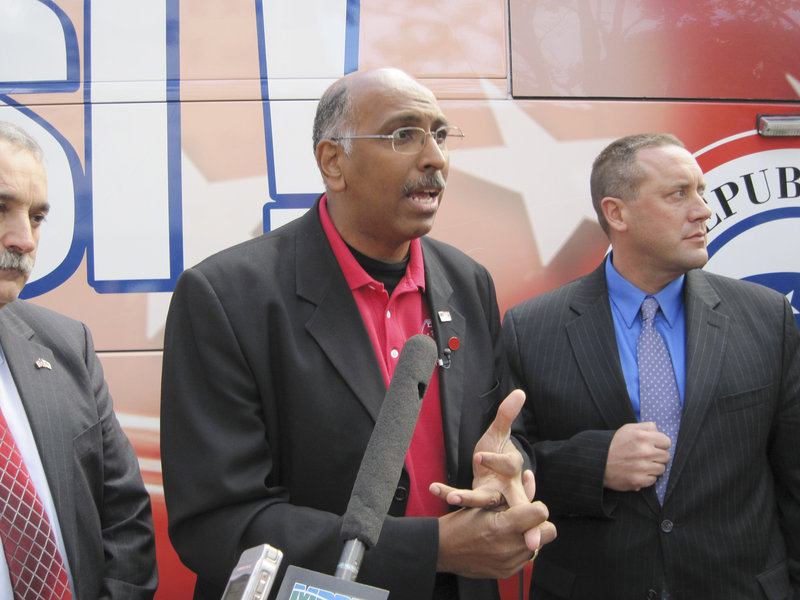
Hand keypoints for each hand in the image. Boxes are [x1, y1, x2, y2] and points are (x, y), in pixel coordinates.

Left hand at [429, 389, 538, 546]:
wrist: (495, 471)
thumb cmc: (500, 451)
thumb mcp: (500, 433)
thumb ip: (507, 414)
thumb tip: (520, 392)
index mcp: (514, 469)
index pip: (508, 465)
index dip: (495, 461)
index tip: (480, 456)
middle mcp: (507, 487)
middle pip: (507, 498)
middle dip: (504, 510)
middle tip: (488, 516)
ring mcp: (492, 497)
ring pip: (482, 502)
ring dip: (465, 498)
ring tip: (450, 496)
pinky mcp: (477, 500)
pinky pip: (464, 498)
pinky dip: (448, 492)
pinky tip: (434, 487)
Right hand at [437, 501, 555, 579]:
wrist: (443, 549)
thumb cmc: (461, 521)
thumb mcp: (483, 502)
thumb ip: (511, 495)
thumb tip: (531, 478)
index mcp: (504, 525)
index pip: (541, 513)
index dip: (536, 507)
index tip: (527, 507)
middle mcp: (510, 546)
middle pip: (548, 532)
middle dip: (539, 524)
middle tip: (524, 519)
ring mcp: (510, 562)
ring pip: (539, 546)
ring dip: (528, 536)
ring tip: (511, 529)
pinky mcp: (507, 572)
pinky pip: (526, 558)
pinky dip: (519, 548)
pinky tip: (505, 541)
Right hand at [604, 422, 670, 490]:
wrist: (598, 463)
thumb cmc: (614, 445)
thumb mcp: (627, 429)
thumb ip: (646, 426)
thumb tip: (658, 430)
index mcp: (642, 437)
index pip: (667, 441)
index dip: (660, 444)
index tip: (652, 446)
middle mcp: (644, 452)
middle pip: (666, 456)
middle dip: (657, 455)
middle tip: (645, 456)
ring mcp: (642, 467)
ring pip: (661, 469)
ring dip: (653, 467)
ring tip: (640, 464)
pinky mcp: (639, 480)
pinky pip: (653, 480)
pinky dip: (646, 477)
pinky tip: (636, 472)